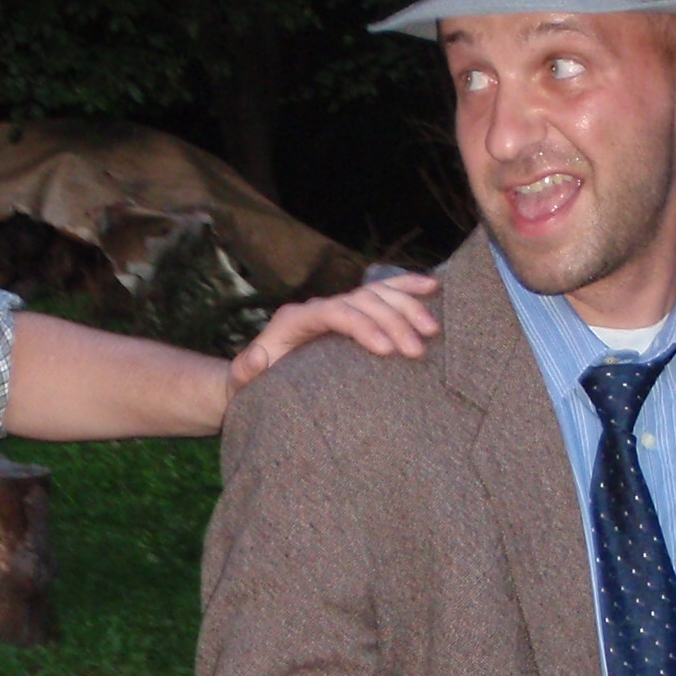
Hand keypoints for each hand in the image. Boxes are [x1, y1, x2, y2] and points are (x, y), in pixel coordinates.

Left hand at [228, 273, 439, 387]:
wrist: (258, 382)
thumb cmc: (252, 387)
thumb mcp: (242, 383)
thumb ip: (245, 372)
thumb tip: (258, 356)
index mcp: (295, 319)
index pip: (333, 311)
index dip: (362, 326)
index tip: (386, 350)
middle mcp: (319, 307)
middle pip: (361, 300)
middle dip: (392, 321)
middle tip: (417, 350)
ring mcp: (338, 308)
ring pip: (377, 294)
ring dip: (407, 307)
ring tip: (432, 331)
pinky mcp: (354, 315)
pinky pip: (384, 295)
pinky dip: (408, 289)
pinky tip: (433, 289)